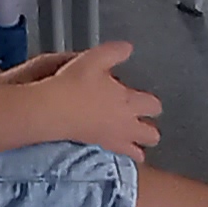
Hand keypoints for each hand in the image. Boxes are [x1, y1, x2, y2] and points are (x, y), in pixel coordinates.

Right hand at [35, 41, 163, 159]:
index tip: (143, 99)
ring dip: (138, 146)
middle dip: (149, 130)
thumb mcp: (96, 58)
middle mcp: (127, 124)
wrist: (53, 110)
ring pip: (138, 152)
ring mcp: (114, 140)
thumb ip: (116, 52)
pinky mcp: (100, 149)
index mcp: (130, 102)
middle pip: (152, 135)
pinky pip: (120, 158)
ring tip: (129, 139)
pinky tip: (114, 147)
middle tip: (140, 122)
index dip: (151, 103)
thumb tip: (128, 48)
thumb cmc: (75, 84)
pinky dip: (122, 155)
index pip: (154, 106)